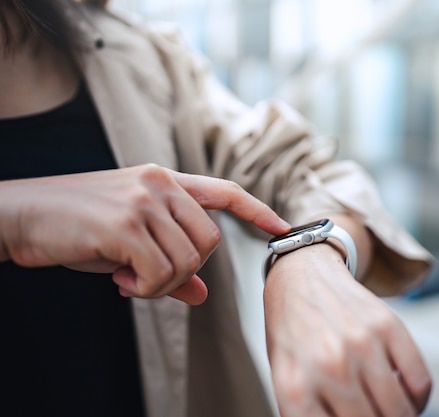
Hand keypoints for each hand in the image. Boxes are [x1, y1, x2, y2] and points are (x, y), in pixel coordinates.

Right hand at [0, 164, 289, 304]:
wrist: (21, 215)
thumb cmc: (77, 227)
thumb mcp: (130, 242)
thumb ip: (171, 265)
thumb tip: (203, 294)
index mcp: (165, 181)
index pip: (225, 191)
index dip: (257, 210)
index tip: (283, 227)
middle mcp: (160, 183)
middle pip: (211, 240)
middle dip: (187, 269)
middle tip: (148, 278)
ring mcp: (144, 200)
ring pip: (189, 260)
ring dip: (161, 283)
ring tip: (129, 279)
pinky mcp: (125, 223)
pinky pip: (162, 273)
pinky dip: (145, 290)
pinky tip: (120, 281)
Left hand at [264, 244, 431, 416]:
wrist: (302, 275)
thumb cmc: (293, 334)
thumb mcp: (285, 378)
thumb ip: (311, 412)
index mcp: (296, 387)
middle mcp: (329, 367)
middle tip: (374, 414)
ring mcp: (361, 344)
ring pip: (400, 412)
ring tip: (392, 412)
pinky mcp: (388, 326)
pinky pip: (420, 383)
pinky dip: (419, 399)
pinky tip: (406, 396)